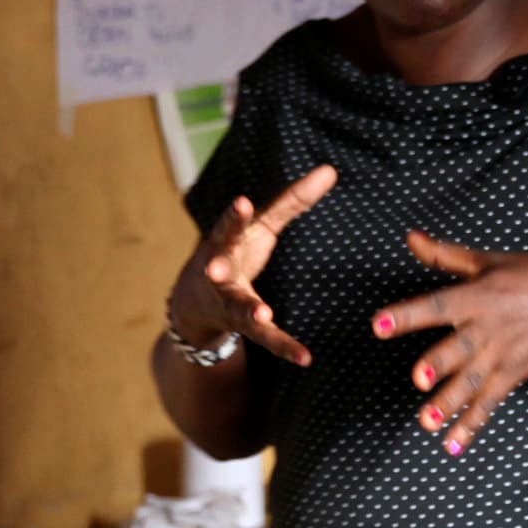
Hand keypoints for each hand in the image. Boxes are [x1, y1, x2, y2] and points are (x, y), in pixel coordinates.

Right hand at [172, 166, 336, 366]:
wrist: (196, 302)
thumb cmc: (236, 252)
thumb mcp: (262, 226)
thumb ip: (293, 200)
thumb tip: (331, 170)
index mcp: (226, 243)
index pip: (228, 226)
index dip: (233, 216)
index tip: (240, 203)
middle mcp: (221, 273)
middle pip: (219, 268)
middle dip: (217, 267)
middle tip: (214, 269)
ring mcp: (229, 302)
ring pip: (239, 309)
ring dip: (250, 312)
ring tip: (263, 314)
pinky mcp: (244, 327)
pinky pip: (266, 338)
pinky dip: (285, 347)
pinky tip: (305, 357)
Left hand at [374, 232, 527, 454]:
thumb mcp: (488, 260)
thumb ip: (443, 256)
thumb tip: (409, 237)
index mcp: (476, 296)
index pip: (436, 306)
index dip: (407, 316)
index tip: (379, 327)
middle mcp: (486, 328)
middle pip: (458, 349)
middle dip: (439, 365)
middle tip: (419, 380)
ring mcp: (501, 355)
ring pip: (471, 383)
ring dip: (449, 404)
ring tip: (426, 423)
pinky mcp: (513, 375)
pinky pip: (489, 403)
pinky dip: (472, 424)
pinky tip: (451, 444)